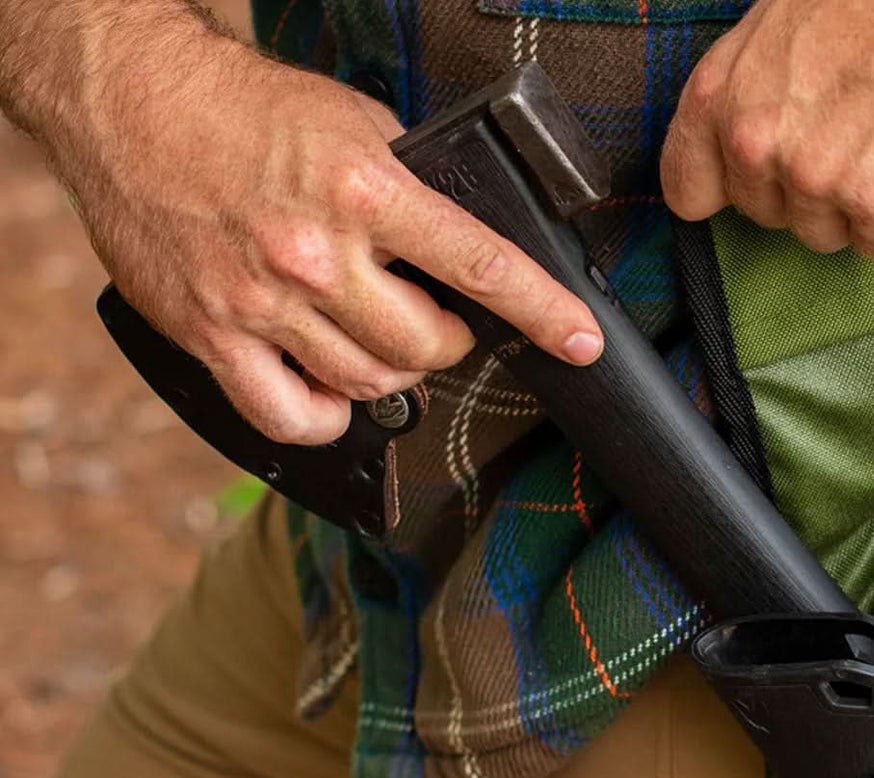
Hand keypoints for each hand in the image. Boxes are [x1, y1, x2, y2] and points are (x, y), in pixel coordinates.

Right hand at [21, 15, 604, 445]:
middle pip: (424, 348)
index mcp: (361, 189)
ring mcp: (262, 302)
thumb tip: (463, 252)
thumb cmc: (240, 109)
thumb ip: (408, 189)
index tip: (580, 340)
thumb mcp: (348, 122)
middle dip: (448, 341)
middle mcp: (315, 254)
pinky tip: (330, 388)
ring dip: (392, 374)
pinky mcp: (213, 335)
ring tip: (379, 338)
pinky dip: (325, 416)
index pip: (478, 263)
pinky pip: (291, 416)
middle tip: (435, 318)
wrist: (126, 99)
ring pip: (368, 385)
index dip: (541, 311)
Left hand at [661, 0, 873, 260]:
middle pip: (768, 215)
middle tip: (856, 126)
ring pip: (823, 234)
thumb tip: (730, 147)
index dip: (725, 188)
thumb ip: (747, 91)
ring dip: (857, 203)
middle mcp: (759, 147)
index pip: (688, 190)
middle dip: (805, 186)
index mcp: (724, 99)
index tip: (754, 180)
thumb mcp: (784, 22)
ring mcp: (820, 184)